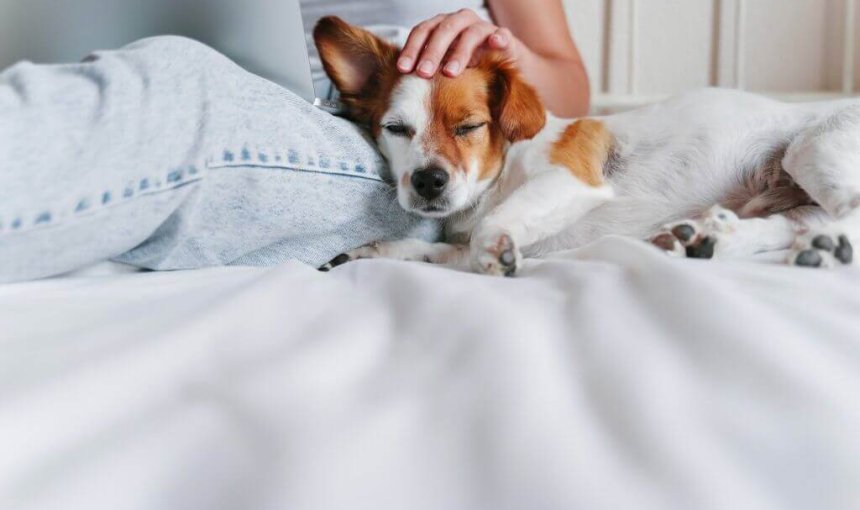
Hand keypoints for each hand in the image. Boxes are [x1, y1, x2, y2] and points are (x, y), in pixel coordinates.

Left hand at [397, 9, 519, 77]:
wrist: (499, 65)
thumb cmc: (463, 67)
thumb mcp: (441, 68)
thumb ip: (424, 72)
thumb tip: (395, 90)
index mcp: (440, 27)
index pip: (422, 32)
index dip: (411, 49)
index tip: (402, 70)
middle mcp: (460, 22)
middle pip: (443, 30)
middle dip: (431, 52)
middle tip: (423, 73)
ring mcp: (482, 28)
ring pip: (469, 34)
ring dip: (459, 52)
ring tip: (450, 73)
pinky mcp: (503, 37)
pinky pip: (501, 35)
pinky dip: (498, 38)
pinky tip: (495, 44)